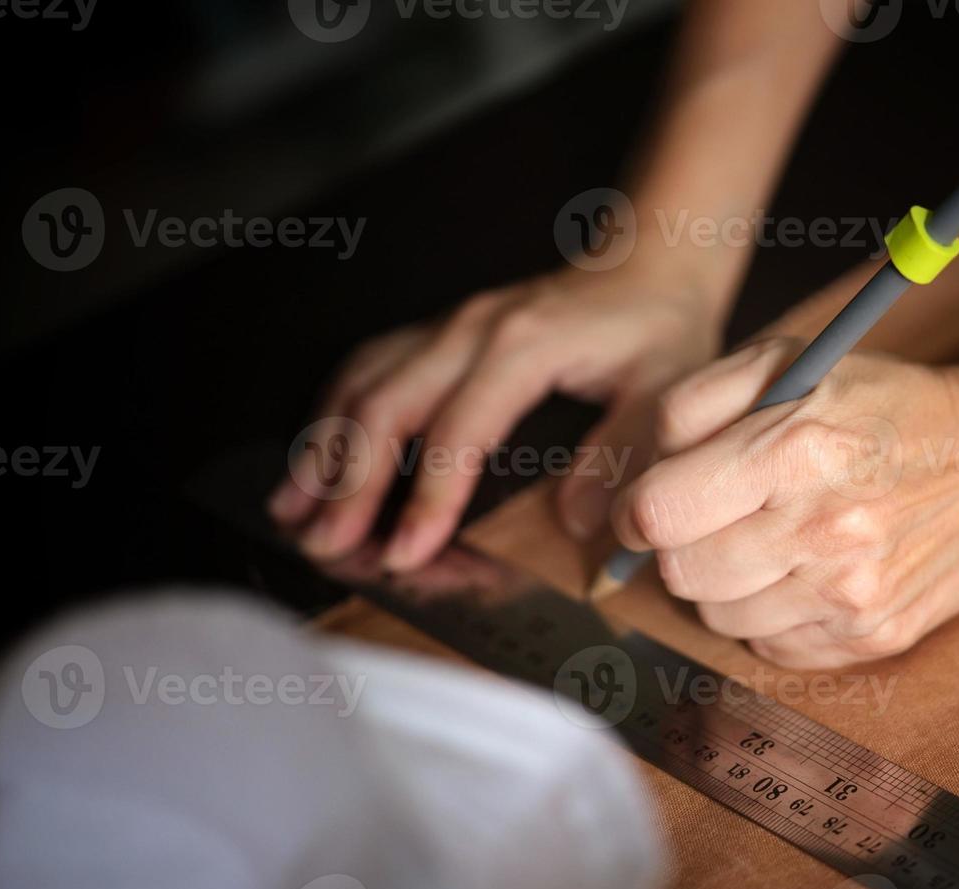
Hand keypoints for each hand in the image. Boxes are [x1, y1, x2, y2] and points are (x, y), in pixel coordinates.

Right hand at [269, 264, 720, 568]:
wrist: (648, 264)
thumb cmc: (658, 329)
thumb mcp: (665, 388)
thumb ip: (625, 451)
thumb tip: (576, 522)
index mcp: (524, 345)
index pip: (459, 428)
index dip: (427, 496)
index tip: (406, 554)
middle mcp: (470, 329)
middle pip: (388, 405)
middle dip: (350, 483)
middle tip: (326, 547)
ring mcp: (447, 326)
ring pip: (363, 384)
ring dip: (323, 450)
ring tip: (292, 513)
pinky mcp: (437, 334)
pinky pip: (368, 369)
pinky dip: (332, 417)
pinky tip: (313, 462)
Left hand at [608, 338, 958, 667]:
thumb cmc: (882, 405)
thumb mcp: (787, 362)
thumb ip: (691, 404)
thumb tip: (632, 479)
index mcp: (796, 448)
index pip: (660, 514)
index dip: (635, 511)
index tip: (643, 506)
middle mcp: (825, 530)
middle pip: (682, 575)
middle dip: (680, 546)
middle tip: (711, 518)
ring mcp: (851, 595)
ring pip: (719, 618)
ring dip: (724, 583)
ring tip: (767, 538)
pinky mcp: (872, 638)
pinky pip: (770, 647)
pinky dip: (770, 614)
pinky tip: (805, 571)